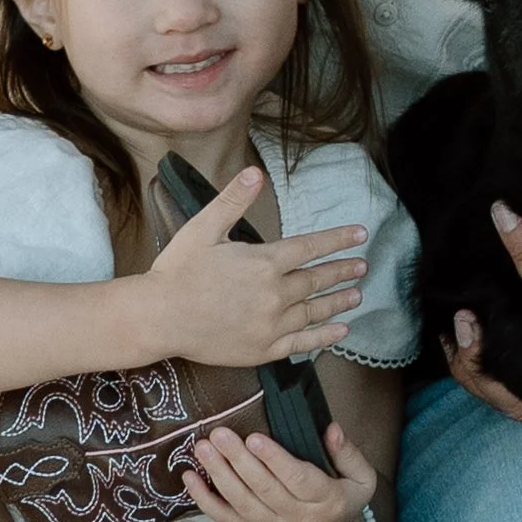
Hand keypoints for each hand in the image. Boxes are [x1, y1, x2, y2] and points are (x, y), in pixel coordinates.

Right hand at [137, 166, 368, 366]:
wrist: (159, 318)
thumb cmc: (178, 270)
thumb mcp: (204, 227)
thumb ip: (233, 200)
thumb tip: (255, 172)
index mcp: (264, 262)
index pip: (311, 248)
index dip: (338, 240)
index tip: (360, 234)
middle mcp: (275, 294)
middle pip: (317, 280)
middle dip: (342, 271)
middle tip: (363, 267)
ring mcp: (271, 325)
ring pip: (314, 311)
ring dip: (338, 302)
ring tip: (357, 295)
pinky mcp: (263, 349)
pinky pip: (302, 344)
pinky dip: (324, 337)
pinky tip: (340, 331)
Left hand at [184, 421, 379, 521]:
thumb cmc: (343, 503)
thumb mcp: (362, 480)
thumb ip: (348, 453)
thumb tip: (331, 429)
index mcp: (325, 501)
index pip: (297, 480)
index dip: (274, 460)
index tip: (254, 438)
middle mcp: (296, 518)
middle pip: (263, 490)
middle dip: (238, 461)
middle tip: (220, 435)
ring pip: (241, 503)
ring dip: (219, 475)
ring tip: (204, 448)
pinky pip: (225, 520)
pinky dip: (204, 500)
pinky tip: (189, 478)